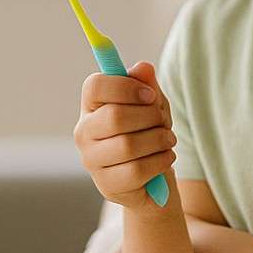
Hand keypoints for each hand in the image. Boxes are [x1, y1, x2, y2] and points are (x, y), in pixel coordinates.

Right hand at [74, 60, 177, 210]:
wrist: (154, 177)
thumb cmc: (149, 132)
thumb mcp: (153, 104)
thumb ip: (147, 85)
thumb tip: (143, 67)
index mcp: (92, 106)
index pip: (95, 86)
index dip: (127, 86)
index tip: (150, 95)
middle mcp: (84, 133)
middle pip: (115, 116)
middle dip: (150, 117)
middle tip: (163, 121)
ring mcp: (92, 161)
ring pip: (127, 145)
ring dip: (159, 140)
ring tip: (168, 140)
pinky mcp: (107, 185)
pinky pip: (137, 170)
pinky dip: (160, 161)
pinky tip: (166, 157)